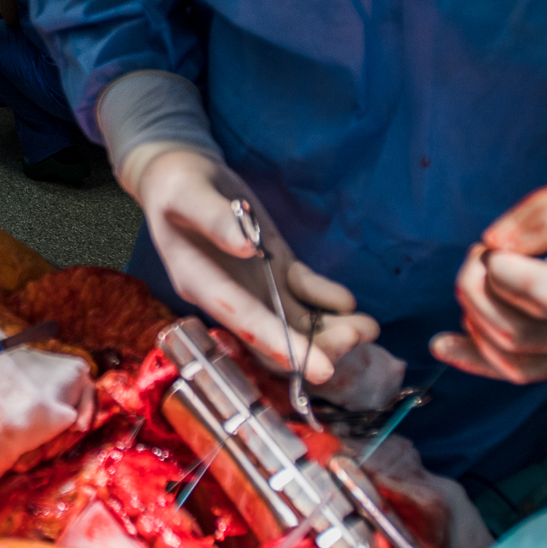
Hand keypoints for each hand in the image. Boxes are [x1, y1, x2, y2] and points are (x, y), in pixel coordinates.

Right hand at [130, 149, 376, 383]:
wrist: (184, 178)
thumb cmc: (178, 186)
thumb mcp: (187, 196)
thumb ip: (215, 219)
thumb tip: (246, 246)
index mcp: (201, 283)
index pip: (246, 321)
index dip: (281, 346)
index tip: (318, 368)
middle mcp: (230, 296)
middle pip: (274, 335)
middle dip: (317, 344)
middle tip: (356, 336)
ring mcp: (255, 286)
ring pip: (295, 321)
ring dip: (330, 329)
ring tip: (368, 327)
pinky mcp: (274, 269)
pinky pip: (303, 293)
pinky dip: (326, 300)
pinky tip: (347, 303)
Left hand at [433, 161, 546, 383]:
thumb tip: (493, 245)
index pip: (546, 295)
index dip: (501, 270)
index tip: (494, 243)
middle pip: (522, 329)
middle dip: (478, 288)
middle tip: (481, 250)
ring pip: (516, 357)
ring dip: (475, 317)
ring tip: (479, 276)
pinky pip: (524, 373)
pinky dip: (478, 359)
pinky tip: (443, 344)